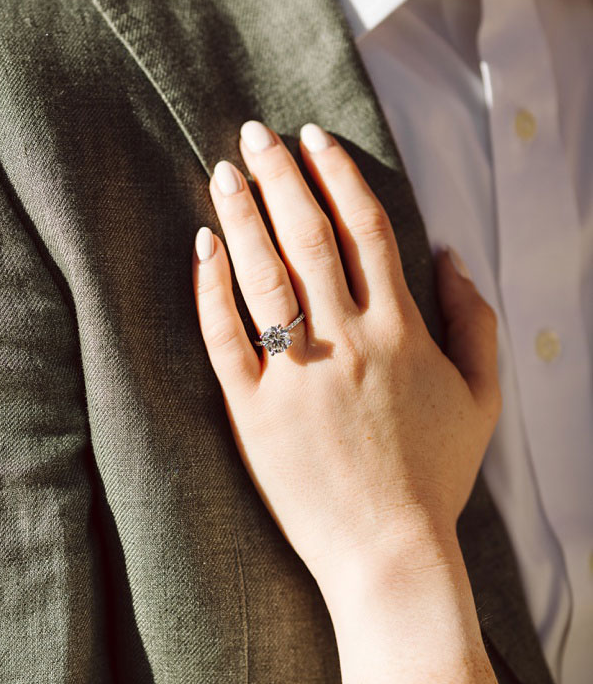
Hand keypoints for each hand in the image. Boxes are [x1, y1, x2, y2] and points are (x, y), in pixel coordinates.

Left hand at [193, 121, 500, 595]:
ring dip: (243, 216)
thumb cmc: (434, 476)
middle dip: (280, 176)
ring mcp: (296, 375)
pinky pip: (224, 338)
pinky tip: (202, 247)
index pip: (367, 229)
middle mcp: (349, 341)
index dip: (337, 175)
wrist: (388, 550)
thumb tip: (451, 255)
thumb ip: (473, 320)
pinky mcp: (251, 411)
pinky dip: (211, 289)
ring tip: (222, 171)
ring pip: (265, 275)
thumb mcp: (480, 397)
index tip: (313, 137)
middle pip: (309, 237)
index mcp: (403, 330)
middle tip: (253, 133)